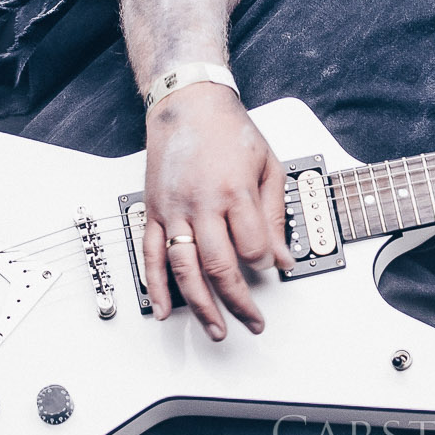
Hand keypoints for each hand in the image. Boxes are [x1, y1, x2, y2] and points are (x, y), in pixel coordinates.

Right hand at [140, 81, 292, 339]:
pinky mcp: (154, 212)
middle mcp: (202, 204)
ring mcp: (174, 210)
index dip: (266, 264)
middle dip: (238, 301)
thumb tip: (284, 258)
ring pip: (184, 270)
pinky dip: (155, 286)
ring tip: (216, 330)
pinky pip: (150, 256)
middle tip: (253, 322)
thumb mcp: (268, 166)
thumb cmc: (230, 131)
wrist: (188, 104)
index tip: (272, 268)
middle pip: (220, 267)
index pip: (253, 247)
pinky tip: (164, 309)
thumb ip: (275, 216)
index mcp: (235, 192)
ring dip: (200, 306)